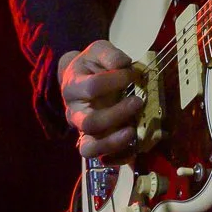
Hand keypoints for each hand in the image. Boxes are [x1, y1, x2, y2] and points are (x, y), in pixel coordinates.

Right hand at [60, 40, 145, 162]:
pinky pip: (102, 159)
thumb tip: (124, 63)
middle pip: (90, 122)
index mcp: (73, 87)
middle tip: (138, 101)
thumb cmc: (92, 66)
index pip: (91, 87)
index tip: (132, 73)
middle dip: (117, 114)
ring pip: (89, 148)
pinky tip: (134, 148)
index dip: (114, 80)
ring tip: (132, 131)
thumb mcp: (98, 51)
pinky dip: (118, 158)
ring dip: (113, 143)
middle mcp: (75, 113)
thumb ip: (109, 55)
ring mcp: (83, 131)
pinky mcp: (95, 143)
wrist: (81, 79)